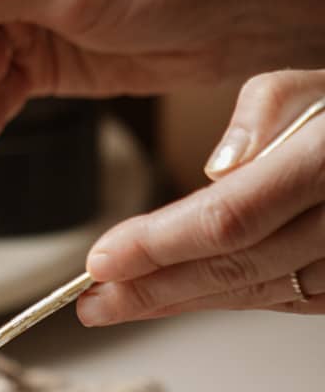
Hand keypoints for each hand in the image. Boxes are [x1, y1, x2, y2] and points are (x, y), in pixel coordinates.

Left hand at [78, 69, 324, 323]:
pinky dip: (216, 299)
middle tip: (89, 301)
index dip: (158, 246)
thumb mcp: (313, 85)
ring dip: (175, 303)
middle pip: (232, 266)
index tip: (102, 259)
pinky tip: (169, 300)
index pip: (229, 217)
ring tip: (114, 306)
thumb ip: (265, 109)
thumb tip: (217, 168)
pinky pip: (274, 299)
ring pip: (250, 291)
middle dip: (151, 288)